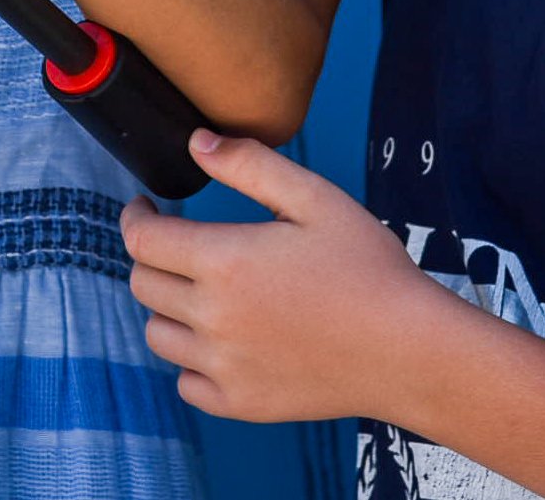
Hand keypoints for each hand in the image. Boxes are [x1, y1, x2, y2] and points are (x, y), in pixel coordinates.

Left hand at [119, 130, 447, 424]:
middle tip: (181, 245)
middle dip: (153, 256)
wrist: (408, 349)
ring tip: (202, 291)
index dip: (136, 217)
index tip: (147, 208)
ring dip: (167, 308)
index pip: (142, 240)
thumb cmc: (368, 268)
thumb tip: (196, 142)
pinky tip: (222, 340)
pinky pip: (186, 382)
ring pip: (157, 334)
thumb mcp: (315, 199)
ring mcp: (222, 366)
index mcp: (224, 262)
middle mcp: (212, 318)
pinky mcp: (239, 402)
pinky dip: (192, 360)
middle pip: (143, 284)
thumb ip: (249, 165)